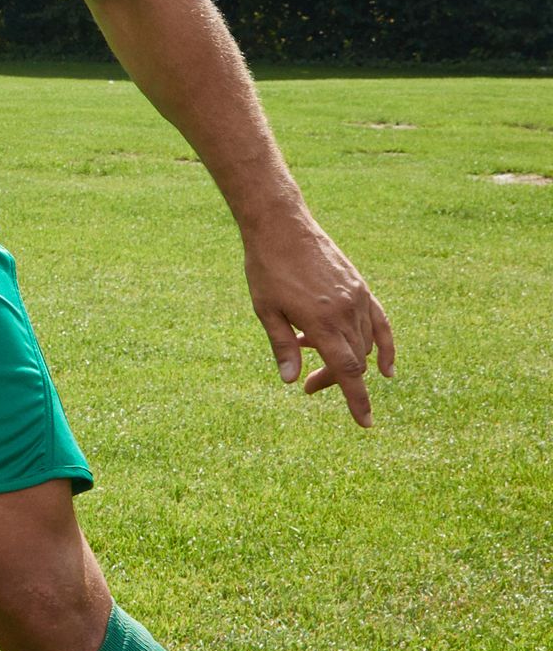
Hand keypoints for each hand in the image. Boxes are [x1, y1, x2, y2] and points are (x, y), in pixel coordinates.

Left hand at [242, 209, 394, 426]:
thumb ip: (282, 347)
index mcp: (321, 322)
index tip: (366, 423)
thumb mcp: (266, 311)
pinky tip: (386, 367)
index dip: (357, 401)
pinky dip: (385, 345)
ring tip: (313, 355)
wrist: (282, 227)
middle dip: (336, 380)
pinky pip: (380, 322)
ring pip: (364, 344)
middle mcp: (345, 312)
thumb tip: (291, 381)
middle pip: (354, 362)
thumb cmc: (266, 269)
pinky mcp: (361, 287)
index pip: (347, 372)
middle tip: (310, 387)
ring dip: (348, 360)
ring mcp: (357, 298)